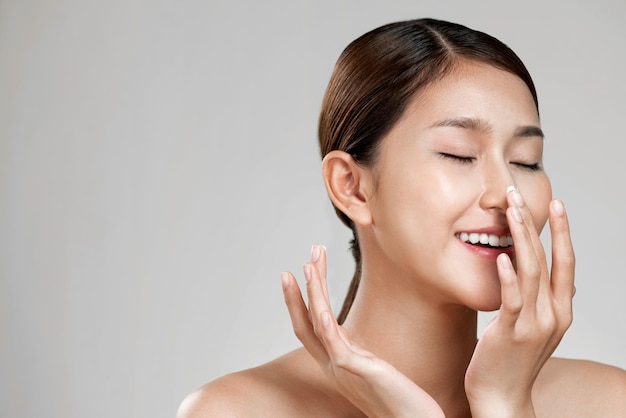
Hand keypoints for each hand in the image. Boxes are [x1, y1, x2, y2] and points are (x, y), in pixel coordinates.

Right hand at [281, 245, 444, 417]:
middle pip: (307, 321)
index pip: (310, 324)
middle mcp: (334, 366)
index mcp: (336, 362)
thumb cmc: (400, 400)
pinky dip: (327, 329)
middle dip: (304, 286)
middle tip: (310, 254)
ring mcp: (345, 371)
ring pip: (318, 327)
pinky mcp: (363, 375)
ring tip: (309, 265)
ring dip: (313, 293)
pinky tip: (322, 310)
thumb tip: (345, 331)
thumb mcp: (370, 368)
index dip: (302, 297)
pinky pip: (339, 350)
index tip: (303, 267)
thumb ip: (355, 351)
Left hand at [465, 190, 574, 416]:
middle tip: (520, 194)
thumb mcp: (535, 329)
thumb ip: (542, 302)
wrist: (502, 398)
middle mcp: (552, 315)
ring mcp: (533, 324)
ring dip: (520, 239)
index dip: (562, 233)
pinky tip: (501, 256)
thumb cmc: (513, 360)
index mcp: (560, 311)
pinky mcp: (510, 333)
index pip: (565, 263)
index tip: (556, 204)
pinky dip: (508, 277)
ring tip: (510, 211)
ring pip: (530, 272)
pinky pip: (512, 300)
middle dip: (535, 224)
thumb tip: (551, 279)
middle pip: (547, 260)